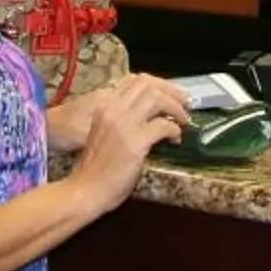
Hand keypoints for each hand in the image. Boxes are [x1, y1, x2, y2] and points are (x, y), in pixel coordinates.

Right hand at [66, 74, 189, 212]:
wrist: (85, 189)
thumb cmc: (95, 168)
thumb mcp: (104, 133)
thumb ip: (122, 120)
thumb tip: (151, 117)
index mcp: (104, 107)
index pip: (134, 80)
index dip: (158, 84)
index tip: (171, 92)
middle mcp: (113, 110)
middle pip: (148, 85)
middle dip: (171, 91)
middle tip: (185, 102)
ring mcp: (124, 124)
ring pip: (157, 99)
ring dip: (175, 108)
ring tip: (184, 120)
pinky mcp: (135, 142)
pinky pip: (163, 126)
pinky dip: (174, 130)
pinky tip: (175, 139)